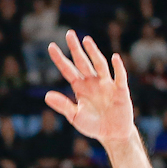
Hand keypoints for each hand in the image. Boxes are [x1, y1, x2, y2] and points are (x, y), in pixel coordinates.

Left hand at [45, 30, 136, 145]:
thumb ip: (63, 105)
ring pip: (99, 64)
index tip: (51, 46)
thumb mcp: (75, 117)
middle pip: (82, 62)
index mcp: (80, 88)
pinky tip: (114, 57)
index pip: (68, 70)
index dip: (60, 59)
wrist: (113, 134)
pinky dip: (118, 67)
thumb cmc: (93, 125)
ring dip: (93, 52)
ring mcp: (107, 84)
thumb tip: (46, 95)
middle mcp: (92, 82)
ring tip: (86, 40)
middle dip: (76, 48)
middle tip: (69, 33)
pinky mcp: (120, 90)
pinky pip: (119, 76)